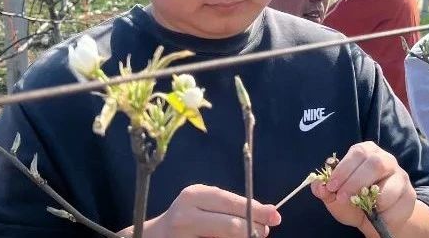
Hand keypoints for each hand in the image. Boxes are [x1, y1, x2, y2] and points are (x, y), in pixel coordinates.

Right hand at [117, 184, 279, 237]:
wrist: (152, 237)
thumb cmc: (187, 219)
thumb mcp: (206, 206)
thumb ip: (232, 209)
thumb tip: (269, 217)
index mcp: (195, 195)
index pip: (232, 203)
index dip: (256, 210)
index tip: (276, 217)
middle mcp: (185, 214)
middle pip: (230, 226)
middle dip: (252, 231)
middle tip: (262, 234)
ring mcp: (181, 234)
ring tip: (247, 237)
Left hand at [311, 142, 415, 236]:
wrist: (378, 221)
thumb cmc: (356, 203)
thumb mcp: (336, 199)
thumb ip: (326, 192)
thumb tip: (318, 186)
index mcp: (366, 153)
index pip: (357, 153)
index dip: (343, 169)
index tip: (331, 186)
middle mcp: (385, 159)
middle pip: (375, 162)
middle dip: (355, 181)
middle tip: (341, 197)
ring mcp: (400, 175)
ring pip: (390, 180)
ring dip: (371, 196)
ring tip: (360, 207)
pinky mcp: (409, 193)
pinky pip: (398, 200)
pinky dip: (383, 209)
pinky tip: (376, 212)